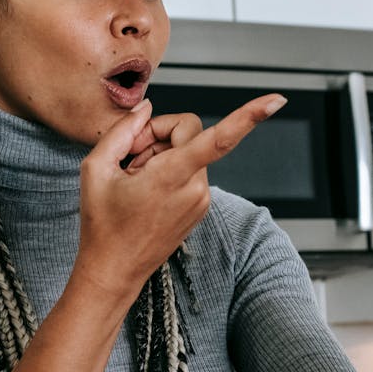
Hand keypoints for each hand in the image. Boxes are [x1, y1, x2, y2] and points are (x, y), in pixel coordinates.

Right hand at [74, 94, 286, 297]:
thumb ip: (122, 130)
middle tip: (129, 155)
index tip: (277, 101)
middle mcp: (196, 188)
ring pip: (190, 151)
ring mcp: (201, 199)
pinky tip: (147, 189)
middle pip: (190, 132)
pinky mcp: (201, 206)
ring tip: (135, 178)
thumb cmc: (101, 224)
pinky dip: (169, 170)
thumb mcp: (96, 169)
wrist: (113, 270)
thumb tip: (147, 109)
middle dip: (158, 134)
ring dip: (162, 154)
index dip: (250, 116)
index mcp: (173, 176)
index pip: (220, 139)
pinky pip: (191, 170)